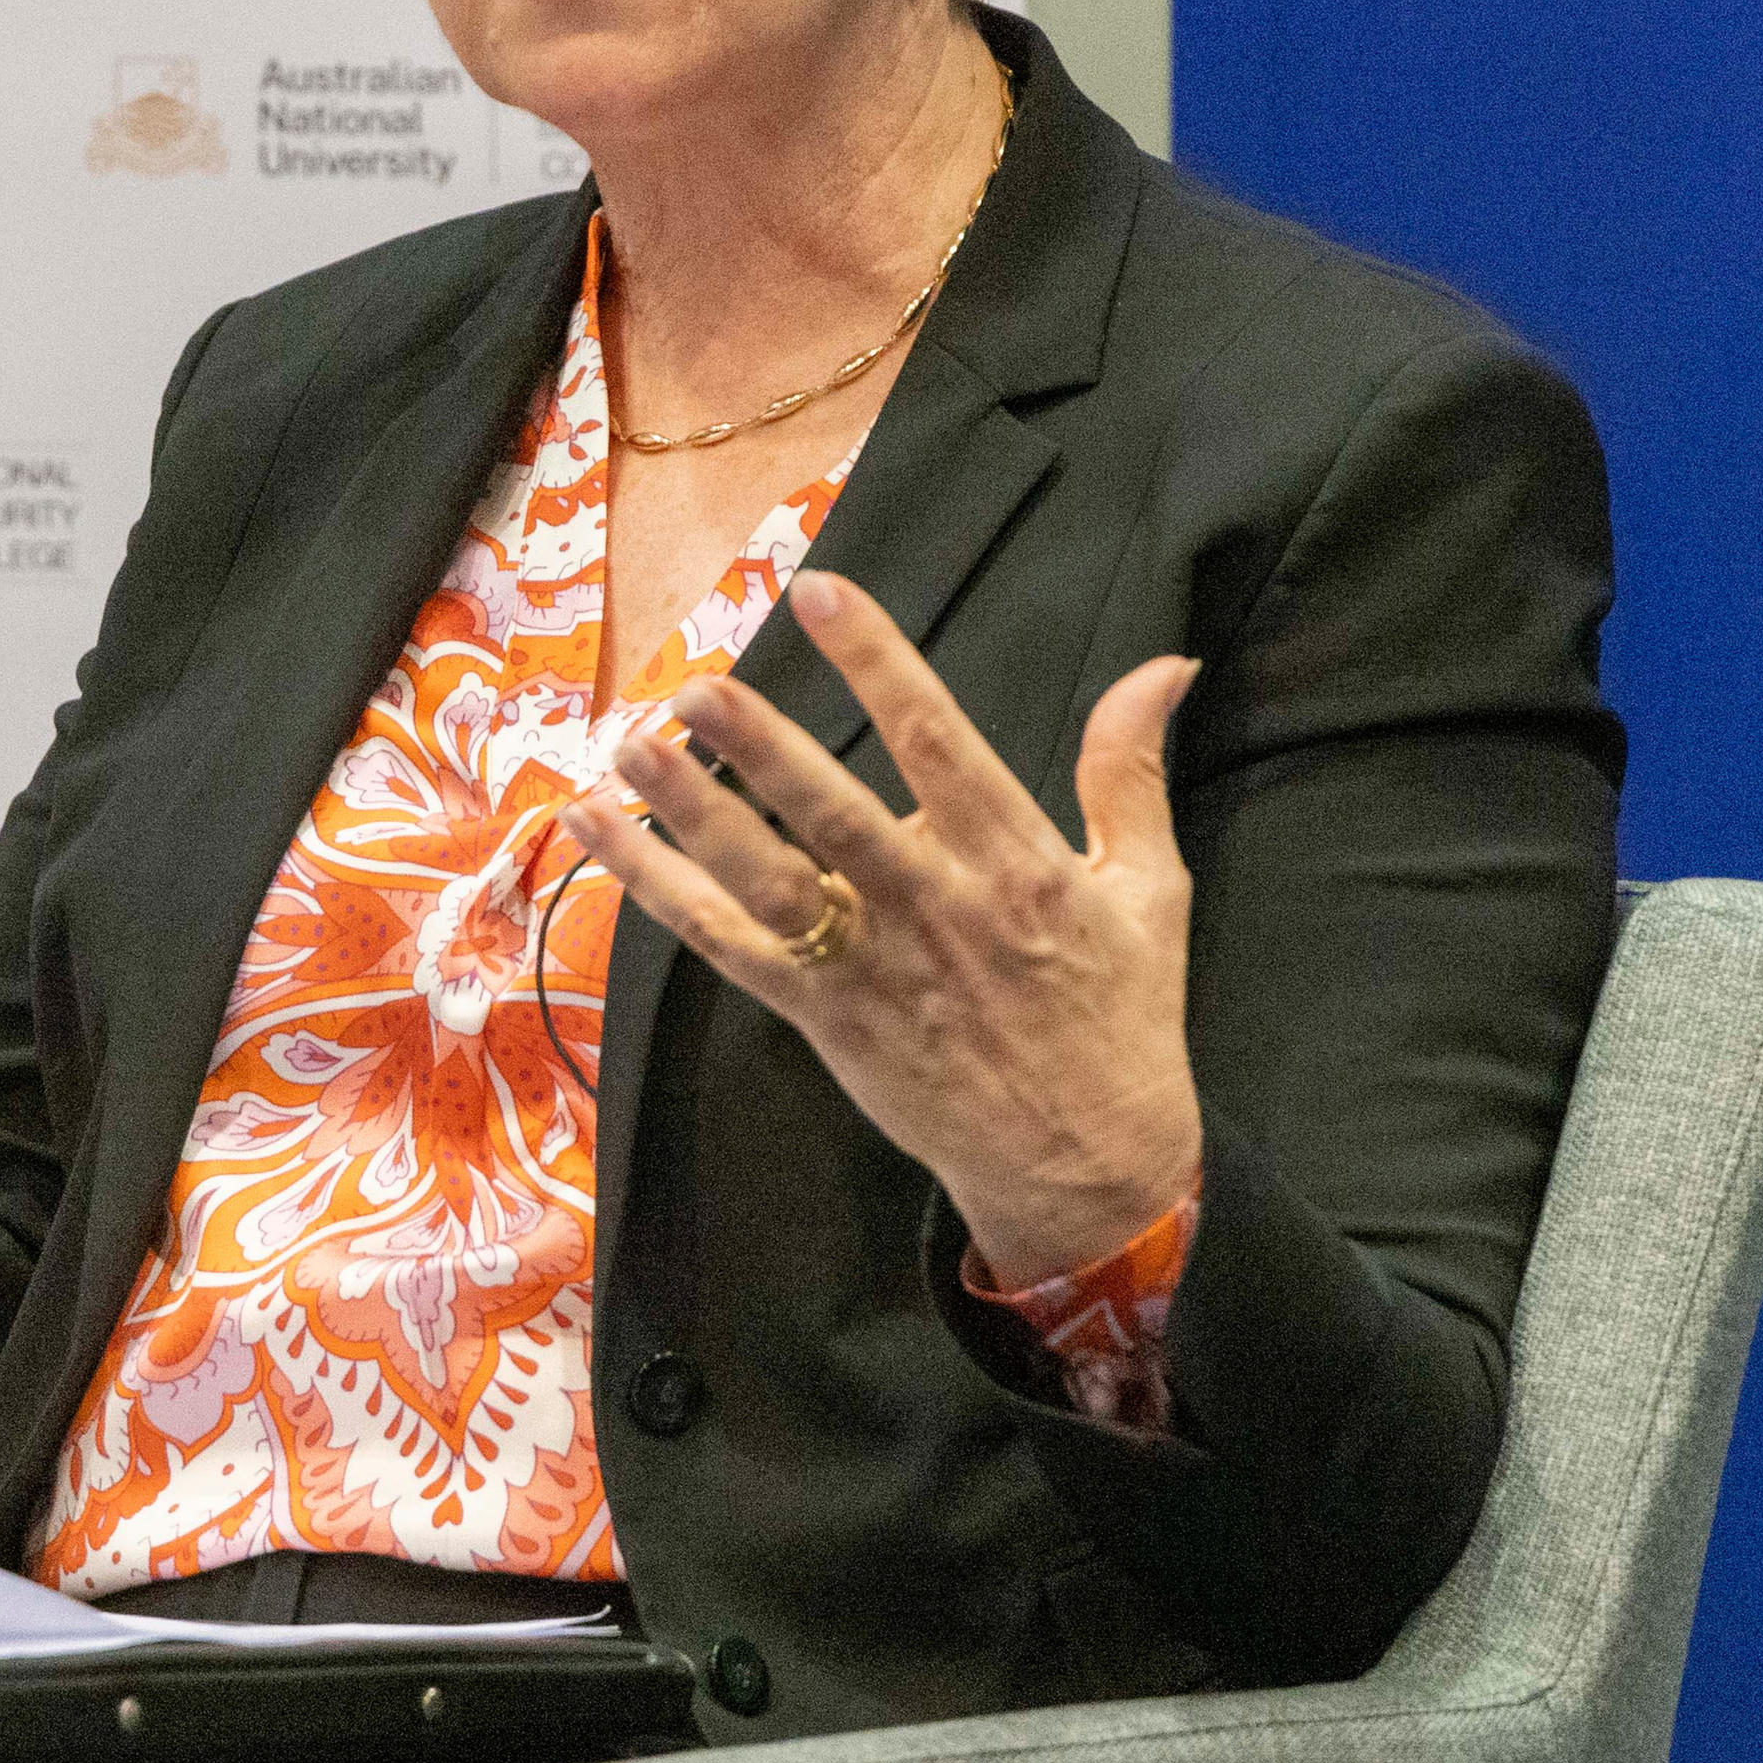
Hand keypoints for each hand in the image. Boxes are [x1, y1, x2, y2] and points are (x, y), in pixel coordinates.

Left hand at [560, 572, 1203, 1286]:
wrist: (1089, 1170)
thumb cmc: (1119, 1019)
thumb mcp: (1149, 889)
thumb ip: (1130, 770)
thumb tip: (1162, 664)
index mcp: (1016, 866)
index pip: (938, 743)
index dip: (878, 664)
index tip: (821, 591)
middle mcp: (933, 910)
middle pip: (835, 816)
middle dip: (763, 750)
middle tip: (698, 688)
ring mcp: (868, 968)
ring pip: (767, 883)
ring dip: (693, 816)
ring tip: (629, 751)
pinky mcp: (822, 1017)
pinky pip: (724, 948)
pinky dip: (658, 891)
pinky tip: (600, 834)